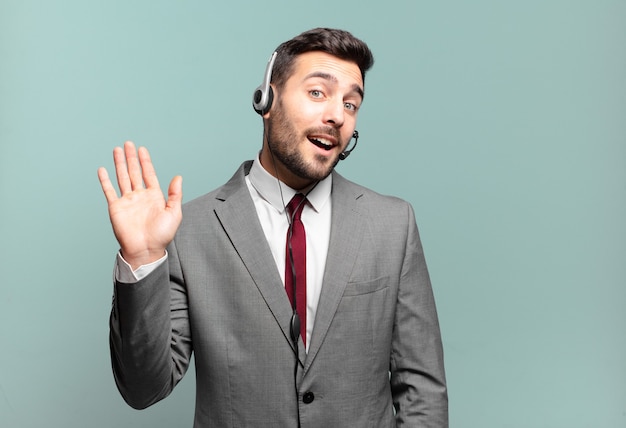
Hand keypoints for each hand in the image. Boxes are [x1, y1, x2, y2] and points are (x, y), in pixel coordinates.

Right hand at [98, 141, 182, 269]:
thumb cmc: (162, 235)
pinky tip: (103, 169)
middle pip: (135, 172)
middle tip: (128, 143)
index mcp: (154, 196)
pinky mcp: (116, 207)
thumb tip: (178, 177)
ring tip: (117, 150)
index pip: (149, 174)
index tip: (142, 149)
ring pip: (122, 177)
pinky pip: (109, 191)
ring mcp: (127, 201)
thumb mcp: (174, 213)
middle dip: (132, 158)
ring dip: (120, 164)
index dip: (145, 161)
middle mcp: (140, 196)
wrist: (146, 250)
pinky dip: (105, 180)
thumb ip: (175, 194)